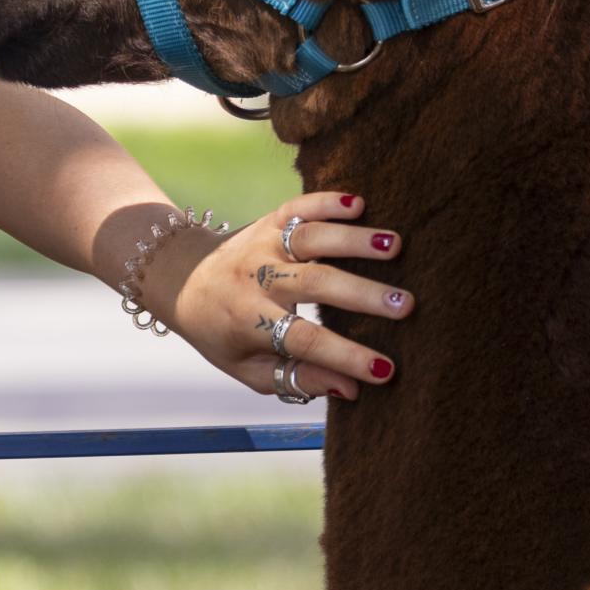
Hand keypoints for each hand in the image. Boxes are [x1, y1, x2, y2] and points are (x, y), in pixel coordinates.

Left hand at [148, 191, 410, 401]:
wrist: (182, 278)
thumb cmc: (224, 334)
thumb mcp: (249, 369)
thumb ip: (297, 379)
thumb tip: (352, 389)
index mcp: (247, 321)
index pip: (302, 341)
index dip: (344, 356)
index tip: (386, 370)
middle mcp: (254, 278)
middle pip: (313, 283)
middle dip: (361, 294)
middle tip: (407, 305)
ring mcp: (262, 244)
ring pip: (309, 238)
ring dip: (353, 240)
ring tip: (397, 246)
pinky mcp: (269, 220)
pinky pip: (298, 207)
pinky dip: (326, 201)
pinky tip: (361, 202)